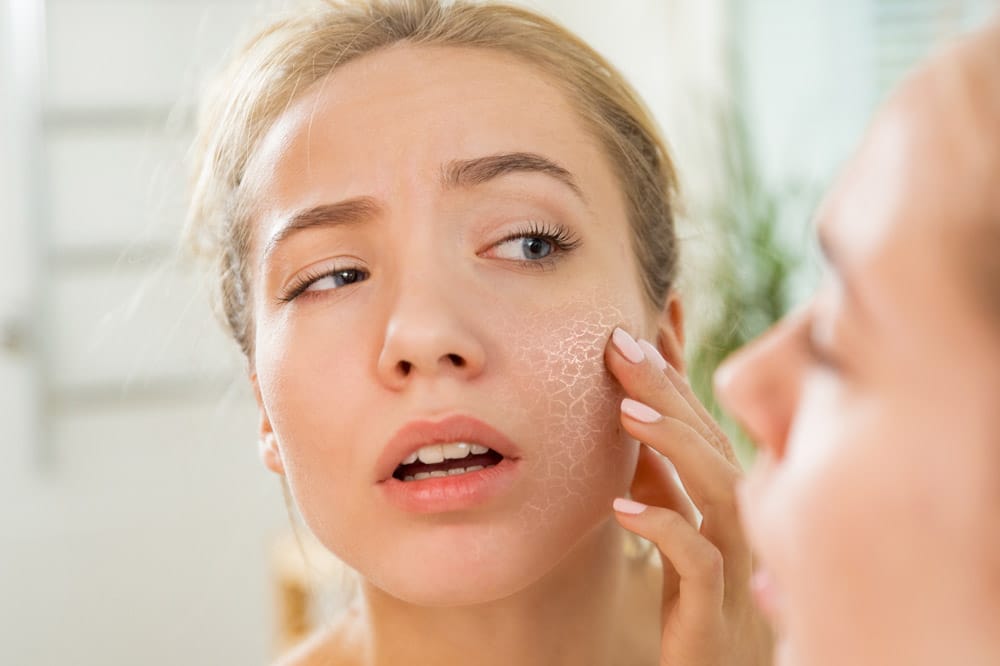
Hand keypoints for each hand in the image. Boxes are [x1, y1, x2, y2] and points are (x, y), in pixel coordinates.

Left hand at [605, 327, 772, 665]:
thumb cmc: (693, 593)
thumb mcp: (668, 517)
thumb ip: (656, 468)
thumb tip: (630, 406)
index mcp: (724, 491)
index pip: (700, 417)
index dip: (674, 368)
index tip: (645, 318)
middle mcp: (739, 516)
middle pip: (709, 438)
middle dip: (665, 388)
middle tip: (619, 343)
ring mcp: (735, 559)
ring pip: (718, 489)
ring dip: (673, 444)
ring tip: (624, 411)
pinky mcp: (717, 606)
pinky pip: (700, 561)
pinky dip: (665, 529)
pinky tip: (622, 509)